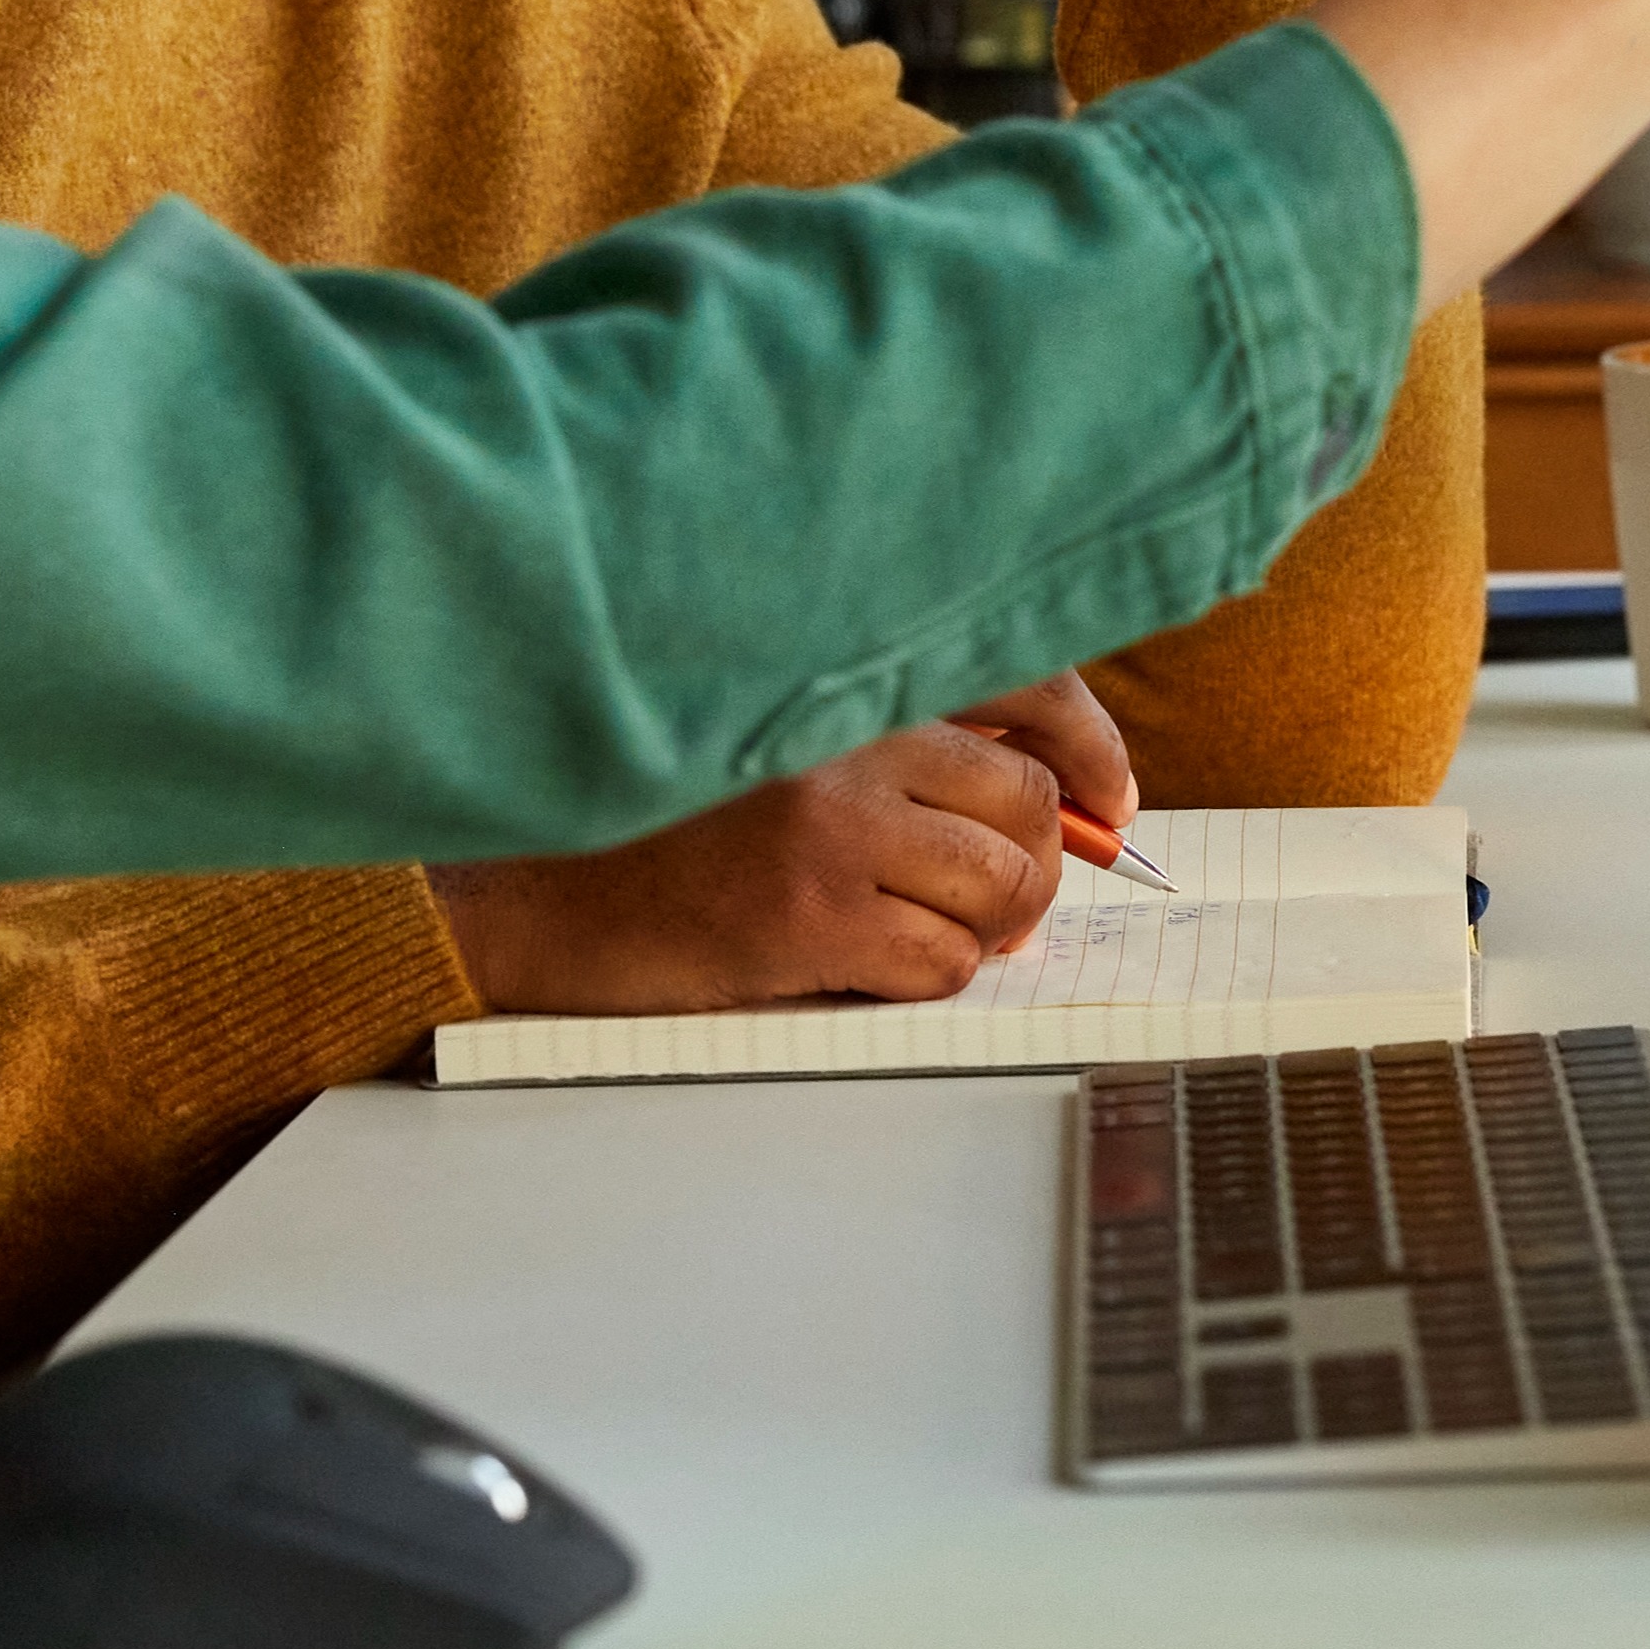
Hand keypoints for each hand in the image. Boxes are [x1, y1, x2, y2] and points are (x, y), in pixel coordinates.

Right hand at [427, 673, 1135, 1011]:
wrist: (540, 890)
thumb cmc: (662, 818)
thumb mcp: (778, 735)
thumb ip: (895, 737)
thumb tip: (1056, 794)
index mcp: (843, 673)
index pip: (1025, 679)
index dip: (1089, 747)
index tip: (1109, 799)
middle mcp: (842, 733)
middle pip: (1028, 801)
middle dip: (1041, 860)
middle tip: (1012, 895)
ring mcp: (827, 827)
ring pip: (1001, 887)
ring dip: (996, 925)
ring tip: (951, 931)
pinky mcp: (805, 918)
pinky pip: (943, 962)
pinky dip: (937, 975)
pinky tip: (883, 962)